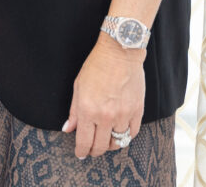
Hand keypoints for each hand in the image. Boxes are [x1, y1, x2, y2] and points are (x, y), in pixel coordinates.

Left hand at [62, 33, 144, 158]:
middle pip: (101, 146)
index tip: (81, 153)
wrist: (120, 51)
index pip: (84, 141)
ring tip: (106, 139)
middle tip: (92, 149)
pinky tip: (120, 131)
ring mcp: (123, 114)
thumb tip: (68, 129)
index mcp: (88, 110)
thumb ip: (74, 111)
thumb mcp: (78, 86)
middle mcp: (106, 116)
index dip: (81, 151)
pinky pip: (132, 133)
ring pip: (118, 142)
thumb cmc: (96, 66)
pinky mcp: (137, 111)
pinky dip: (126, 135)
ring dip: (110, 144)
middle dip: (94, 151)